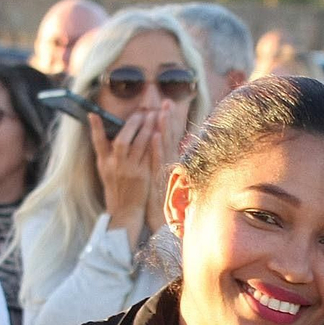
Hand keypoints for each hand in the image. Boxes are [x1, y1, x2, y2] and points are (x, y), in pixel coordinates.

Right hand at [91, 103, 168, 244]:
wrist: (125, 210)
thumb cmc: (116, 188)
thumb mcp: (105, 170)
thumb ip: (106, 152)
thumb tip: (105, 132)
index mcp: (104, 163)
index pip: (97, 142)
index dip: (95, 128)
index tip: (92, 114)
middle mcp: (115, 166)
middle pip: (122, 140)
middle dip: (133, 123)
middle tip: (142, 111)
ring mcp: (129, 171)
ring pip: (138, 145)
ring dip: (146, 128)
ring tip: (153, 115)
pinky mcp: (143, 175)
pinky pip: (148, 155)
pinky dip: (152, 142)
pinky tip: (157, 132)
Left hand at [143, 103, 180, 234]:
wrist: (159, 223)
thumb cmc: (157, 200)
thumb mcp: (158, 176)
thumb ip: (159, 160)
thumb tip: (156, 144)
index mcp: (166, 161)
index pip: (167, 136)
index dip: (168, 119)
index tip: (166, 104)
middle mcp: (167, 164)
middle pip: (168, 137)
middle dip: (167, 118)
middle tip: (166, 101)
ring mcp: (164, 171)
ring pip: (164, 146)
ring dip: (163, 128)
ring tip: (161, 112)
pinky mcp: (159, 179)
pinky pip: (158, 161)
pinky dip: (157, 148)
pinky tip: (155, 136)